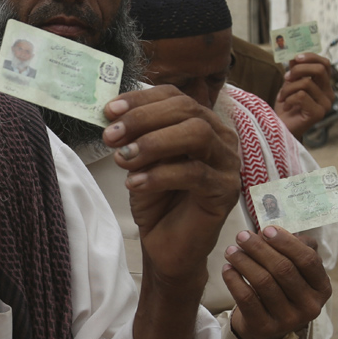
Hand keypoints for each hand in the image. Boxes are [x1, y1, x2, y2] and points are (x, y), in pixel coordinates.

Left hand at [103, 85, 240, 285]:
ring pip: (197, 135)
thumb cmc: (155, 196)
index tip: (109, 111)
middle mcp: (221, 137)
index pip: (175, 96)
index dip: (141, 99)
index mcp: (201, 122)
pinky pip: (195, 173)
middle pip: (187, 110)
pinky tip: (135, 183)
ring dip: (153, 143)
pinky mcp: (226, 191)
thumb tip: (112, 114)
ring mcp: (228, 163)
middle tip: (111, 136)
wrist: (166, 242)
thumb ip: (135, 134)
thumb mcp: (140, 158)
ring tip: (123, 158)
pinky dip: (160, 175)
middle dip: (142, 119)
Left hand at [223, 225, 331, 338]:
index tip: (266, 229)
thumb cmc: (279, 289)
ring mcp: (289, 319)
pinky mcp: (265, 327)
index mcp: (321, 288)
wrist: (264, 325)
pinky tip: (227, 268)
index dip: (286, 242)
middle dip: (259, 248)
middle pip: (283, 269)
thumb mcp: (292, 270)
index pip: (308, 260)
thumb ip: (289, 249)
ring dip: (243, 261)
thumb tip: (271, 231)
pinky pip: (246, 298)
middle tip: (241, 236)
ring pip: (263, 282)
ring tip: (231, 250)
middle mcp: (310, 305)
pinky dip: (234, 280)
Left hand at [275, 53, 332, 138]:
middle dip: (298, 70)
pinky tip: (285, 107)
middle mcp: (328, 94)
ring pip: (306, 83)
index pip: (325, 64)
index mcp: (323, 85)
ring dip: (287, 89)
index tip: (295, 57)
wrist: (280, 127)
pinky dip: (288, 99)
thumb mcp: (289, 84)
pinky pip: (301, 96)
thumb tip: (294, 55)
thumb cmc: (285, 106)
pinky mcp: (318, 113)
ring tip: (281, 97)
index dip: (311, 57)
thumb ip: (294, 71)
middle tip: (286, 77)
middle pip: (320, 69)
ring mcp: (325, 104)